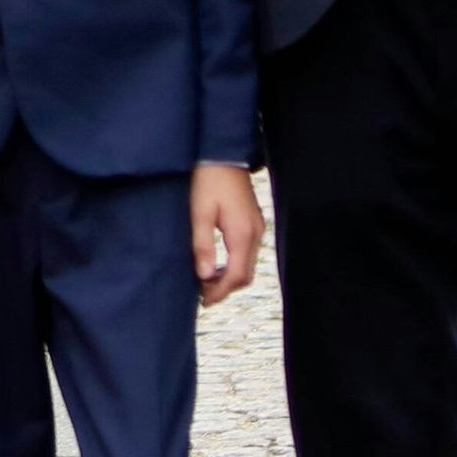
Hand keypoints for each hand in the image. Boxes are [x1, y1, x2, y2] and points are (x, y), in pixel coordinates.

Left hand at [193, 163, 262, 307]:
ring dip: (229, 277)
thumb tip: (205, 276)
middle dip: (225, 289)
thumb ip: (203, 245)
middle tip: (202, 295)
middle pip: (245, 275)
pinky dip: (234, 265)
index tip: (203, 302)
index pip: (236, 276)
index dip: (219, 292)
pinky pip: (247, 253)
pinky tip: (217, 264)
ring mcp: (257, 228)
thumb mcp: (199, 213)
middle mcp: (255, 234)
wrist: (223, 154)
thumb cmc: (208, 182)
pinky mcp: (253, 223)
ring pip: (247, 265)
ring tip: (206, 281)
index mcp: (242, 234)